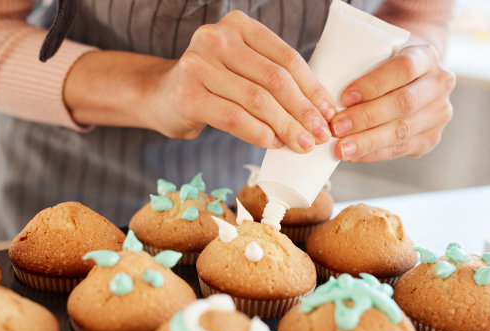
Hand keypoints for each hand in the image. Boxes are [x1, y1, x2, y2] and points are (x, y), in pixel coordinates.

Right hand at [152, 11, 334, 152]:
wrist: (161, 96)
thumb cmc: (212, 85)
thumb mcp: (242, 68)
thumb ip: (272, 77)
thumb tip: (317, 111)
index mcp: (239, 26)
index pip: (286, 58)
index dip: (312, 88)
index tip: (328, 113)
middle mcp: (217, 38)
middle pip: (274, 79)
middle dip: (302, 111)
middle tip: (319, 135)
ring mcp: (198, 65)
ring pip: (256, 100)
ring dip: (285, 126)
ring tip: (301, 144)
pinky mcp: (188, 95)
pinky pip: (233, 118)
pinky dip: (259, 134)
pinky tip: (273, 143)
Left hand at [331, 45, 455, 161]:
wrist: (412, 78)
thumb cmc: (383, 65)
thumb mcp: (376, 54)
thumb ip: (358, 66)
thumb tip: (323, 96)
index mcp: (426, 55)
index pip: (403, 68)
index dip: (374, 83)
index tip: (345, 97)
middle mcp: (439, 84)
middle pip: (404, 103)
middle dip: (366, 118)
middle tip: (336, 128)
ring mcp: (439, 113)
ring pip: (403, 130)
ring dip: (367, 141)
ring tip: (341, 148)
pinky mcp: (430, 138)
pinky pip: (400, 149)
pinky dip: (373, 153)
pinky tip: (354, 155)